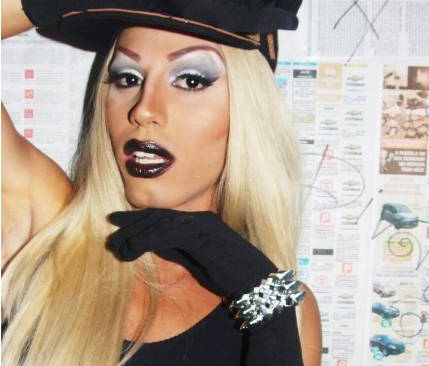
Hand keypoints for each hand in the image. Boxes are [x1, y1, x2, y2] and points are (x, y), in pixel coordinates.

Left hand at [106, 207, 304, 364]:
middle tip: (111, 229)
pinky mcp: (201, 235)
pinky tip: (130, 250)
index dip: (138, 216)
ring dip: (134, 234)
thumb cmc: (223, 271)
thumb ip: (175, 246)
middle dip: (132, 222)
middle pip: (158, 215)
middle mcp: (198, 217)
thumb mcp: (193, 256)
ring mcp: (201, 224)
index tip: (117, 219)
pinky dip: (145, 242)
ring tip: (116, 245)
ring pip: (159, 223)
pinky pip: (166, 235)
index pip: (163, 214)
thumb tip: (150, 242)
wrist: (252, 279)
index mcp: (197, 220)